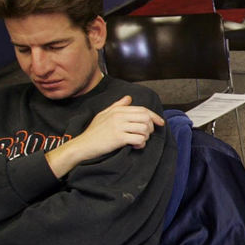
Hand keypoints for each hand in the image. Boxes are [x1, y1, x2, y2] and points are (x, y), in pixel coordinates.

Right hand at [46, 96, 163, 178]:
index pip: (142, 110)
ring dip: (145, 137)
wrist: (83, 145)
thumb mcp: (103, 115)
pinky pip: (139, 139)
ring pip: (144, 128)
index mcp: (117, 110)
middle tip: (146, 134)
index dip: (154, 116)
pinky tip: (135, 146)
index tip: (161, 123)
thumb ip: (117, 106)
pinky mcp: (118, 138)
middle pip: (146, 118)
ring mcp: (118, 126)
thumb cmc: (94, 132)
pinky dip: (141, 144)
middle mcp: (118, 116)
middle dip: (150, 127)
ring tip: (139, 140)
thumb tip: (128, 98)